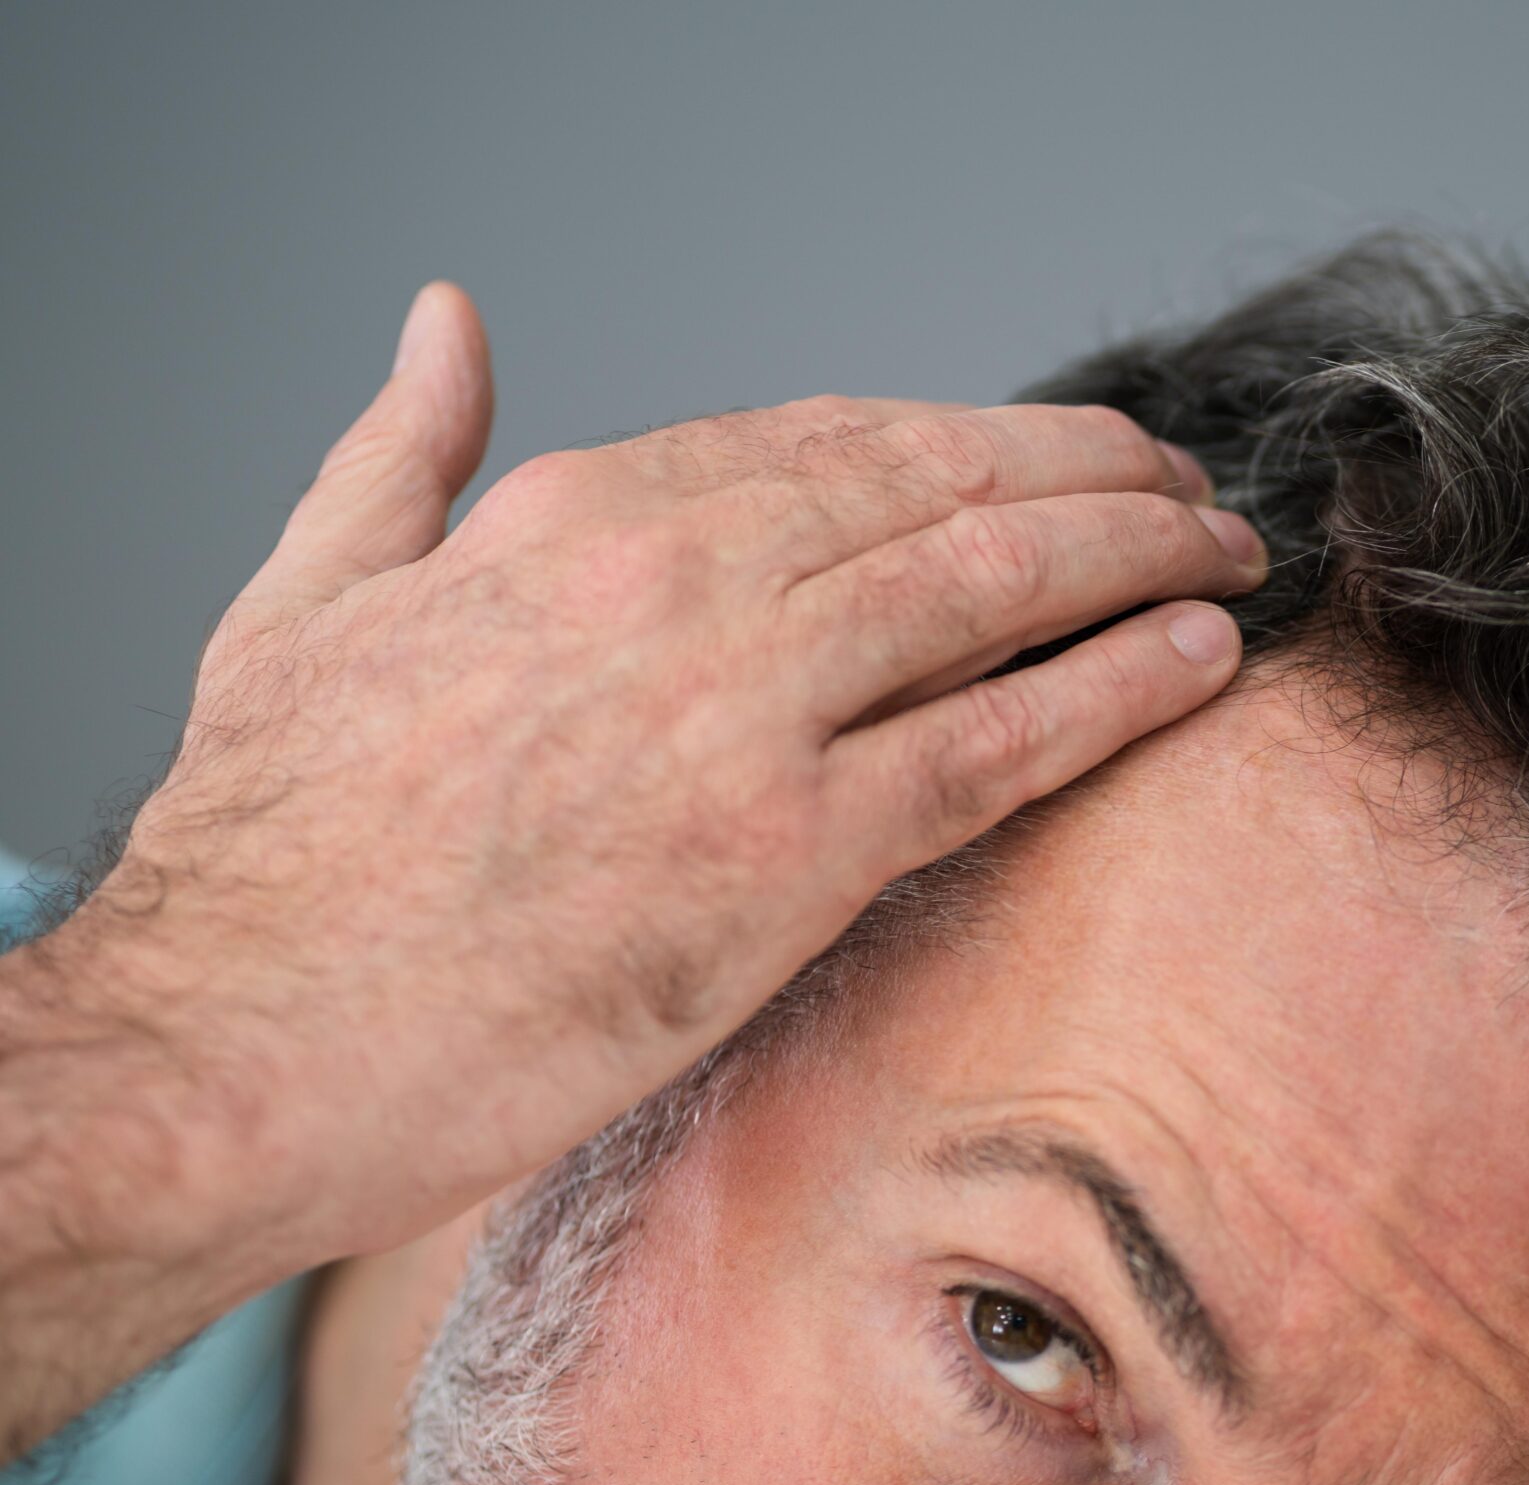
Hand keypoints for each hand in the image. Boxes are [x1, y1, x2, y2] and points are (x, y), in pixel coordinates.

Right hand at [11, 283, 1260, 1355]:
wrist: (224, 1037)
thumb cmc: (263, 850)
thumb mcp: (305, 593)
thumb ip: (400, 450)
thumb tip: (445, 322)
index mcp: (582, 513)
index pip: (836, 435)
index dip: (973, 437)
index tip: (1055, 454)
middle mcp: (683, 579)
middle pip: (948, 484)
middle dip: (1095, 476)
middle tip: (1185, 492)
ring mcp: (745, 711)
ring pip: (998, 585)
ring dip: (1139, 556)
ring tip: (1222, 555)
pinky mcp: (788, 854)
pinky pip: (1002, 741)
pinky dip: (1119, 687)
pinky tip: (1199, 658)